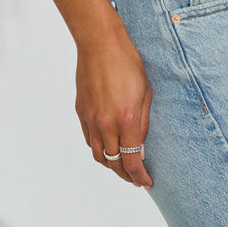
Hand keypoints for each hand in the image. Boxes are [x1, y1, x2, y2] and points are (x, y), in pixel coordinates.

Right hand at [76, 25, 154, 185]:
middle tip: (136, 178)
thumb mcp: (146, 94)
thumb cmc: (128, 63)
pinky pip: (89, 140)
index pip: (131, 160)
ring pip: (98, 155)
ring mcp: (90, 119)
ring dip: (111, 166)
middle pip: (113, 163)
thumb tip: (141, 148)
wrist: (99, 44)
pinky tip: (109, 148)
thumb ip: (143, 125)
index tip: (146, 182)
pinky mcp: (81, 112)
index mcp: (126, 119)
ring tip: (123, 167)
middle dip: (126, 175)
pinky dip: (100, 150)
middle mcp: (106, 123)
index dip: (139, 176)